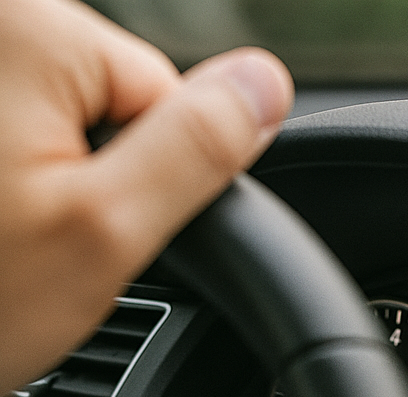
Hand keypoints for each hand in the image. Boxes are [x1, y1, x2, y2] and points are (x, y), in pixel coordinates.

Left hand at [0, 0, 292, 396]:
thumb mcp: (107, 232)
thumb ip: (198, 150)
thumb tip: (267, 84)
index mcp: (22, 29)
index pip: (161, 90)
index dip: (154, 178)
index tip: (93, 228)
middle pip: (104, 100)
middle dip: (92, 180)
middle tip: (37, 242)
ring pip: (53, 122)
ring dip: (45, 185)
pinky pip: (10, 134)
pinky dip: (6, 184)